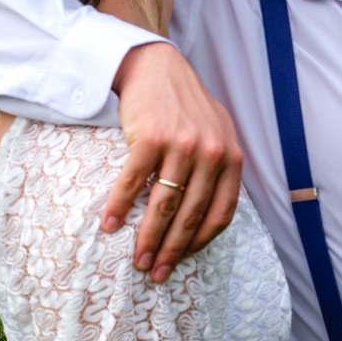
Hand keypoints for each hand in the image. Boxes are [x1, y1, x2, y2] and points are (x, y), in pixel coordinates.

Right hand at [107, 42, 242, 282]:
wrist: (157, 68)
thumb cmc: (185, 108)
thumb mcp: (217, 135)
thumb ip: (219, 170)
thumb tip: (209, 218)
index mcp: (231, 157)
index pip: (221, 213)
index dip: (201, 242)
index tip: (183, 261)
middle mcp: (212, 153)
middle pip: (191, 215)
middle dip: (172, 250)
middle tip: (155, 272)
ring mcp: (182, 145)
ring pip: (164, 205)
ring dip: (147, 238)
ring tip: (136, 259)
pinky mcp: (152, 138)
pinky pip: (133, 183)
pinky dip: (120, 208)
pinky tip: (110, 225)